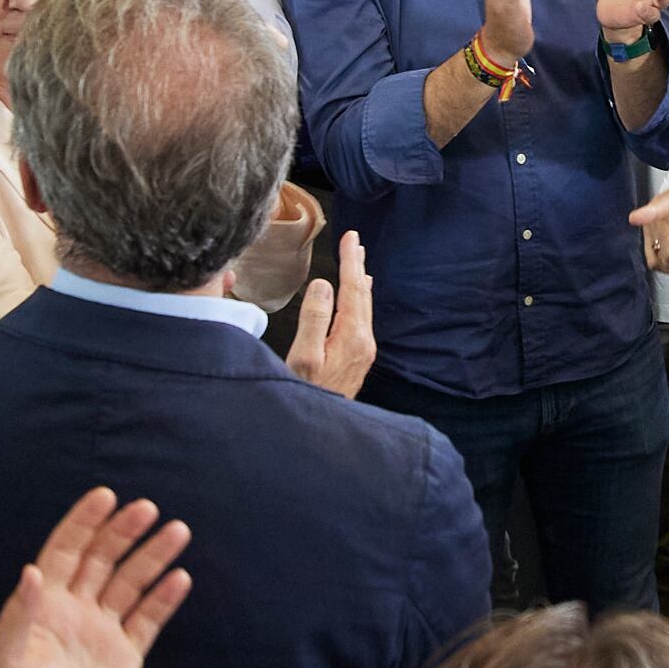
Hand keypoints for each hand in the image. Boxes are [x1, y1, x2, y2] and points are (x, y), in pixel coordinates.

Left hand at [0, 488, 194, 667]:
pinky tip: (181, 578)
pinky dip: (164, 598)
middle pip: (102, 559)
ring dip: (152, 557)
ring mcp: (102, 630)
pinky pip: (148, 619)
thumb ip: (19, 618)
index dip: (83, 523)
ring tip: (178, 532)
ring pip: (131, 583)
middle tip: (148, 509)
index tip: (105, 496)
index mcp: (42, 605)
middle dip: (124, 532)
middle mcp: (74, 610)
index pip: (64, 551)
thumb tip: (31, 570)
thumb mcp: (7, 664)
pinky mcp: (126, 655)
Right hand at [281, 231, 373, 396]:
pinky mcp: (358, 358)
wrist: (322, 430)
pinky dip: (358, 299)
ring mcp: (363, 350)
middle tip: (355, 241)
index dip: (350, 261)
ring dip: (359, 281)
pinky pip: (361, 318)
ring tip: (358, 262)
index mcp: (352, 336)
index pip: (352, 288)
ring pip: (363, 305)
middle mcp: (363, 341)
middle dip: (357, 265)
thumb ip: (315, 317)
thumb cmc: (307, 392)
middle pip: (362, 294)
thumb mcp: (305, 355)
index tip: (351, 238)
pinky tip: (358, 296)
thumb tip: (324, 285)